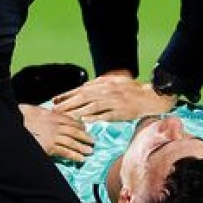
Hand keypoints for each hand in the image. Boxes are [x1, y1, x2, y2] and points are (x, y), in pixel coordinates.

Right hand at [20, 104, 93, 162]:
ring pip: (72, 142)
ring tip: (90, 151)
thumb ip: (46, 113)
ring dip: (82, 147)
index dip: (80, 125)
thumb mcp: (37, 110)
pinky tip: (81, 159)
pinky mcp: (50, 147)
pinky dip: (74, 156)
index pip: (71, 121)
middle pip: (75, 131)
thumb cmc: (23, 116)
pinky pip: (65, 152)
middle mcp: (56, 126)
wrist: (15, 122)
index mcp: (54, 116)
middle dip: (85, 137)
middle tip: (93, 141)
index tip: (86, 129)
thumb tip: (52, 113)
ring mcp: (54, 137)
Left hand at [52, 73, 175, 121]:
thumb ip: (98, 84)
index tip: (54, 100)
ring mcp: (113, 102)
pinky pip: (104, 116)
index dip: (66, 95)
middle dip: (67, 104)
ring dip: (76, 112)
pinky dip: (94, 118)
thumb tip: (83, 87)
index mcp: (103, 84)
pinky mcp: (119, 112)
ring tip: (65, 117)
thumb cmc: (130, 89)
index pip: (80, 89)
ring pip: (91, 107)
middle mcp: (106, 92)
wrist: (148, 97)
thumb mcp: (113, 81)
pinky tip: (84, 121)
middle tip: (55, 110)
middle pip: (82, 98)